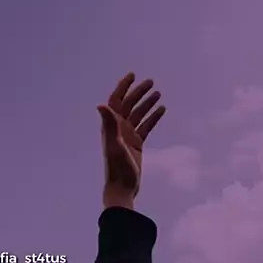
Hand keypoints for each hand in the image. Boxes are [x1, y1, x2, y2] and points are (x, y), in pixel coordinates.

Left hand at [97, 72, 165, 209]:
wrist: (122, 187)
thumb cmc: (116, 167)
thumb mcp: (114, 144)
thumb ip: (109, 124)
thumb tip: (100, 105)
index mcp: (111, 125)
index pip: (116, 100)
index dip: (123, 87)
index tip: (133, 75)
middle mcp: (118, 128)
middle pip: (129, 104)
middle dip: (139, 92)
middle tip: (151, 82)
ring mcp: (128, 135)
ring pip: (139, 114)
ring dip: (147, 103)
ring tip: (158, 93)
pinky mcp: (136, 144)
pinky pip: (146, 126)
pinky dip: (153, 117)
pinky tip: (161, 110)